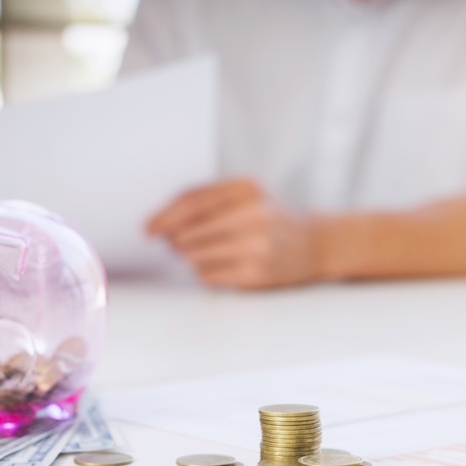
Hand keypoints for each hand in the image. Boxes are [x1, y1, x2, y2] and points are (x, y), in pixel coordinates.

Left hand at [147, 179, 320, 289]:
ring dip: (192, 257)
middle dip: (177, 241)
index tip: (149, 229)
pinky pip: (208, 276)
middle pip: (188, 232)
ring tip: (208, 252)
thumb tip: (158, 225)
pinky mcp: (256, 274)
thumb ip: (205, 201)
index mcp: (247, 189)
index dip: (164, 217)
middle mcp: (254, 215)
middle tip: (179, 243)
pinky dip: (206, 272)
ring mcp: (256, 246)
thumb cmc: (272, 219)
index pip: (192, 203)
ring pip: (195, 257)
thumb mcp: (246, 195)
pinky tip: (222, 264)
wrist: (316, 244)